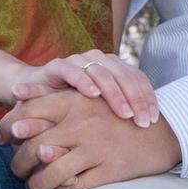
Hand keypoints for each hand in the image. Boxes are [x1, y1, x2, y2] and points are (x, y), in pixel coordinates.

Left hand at [0, 89, 181, 188]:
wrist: (160, 133)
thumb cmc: (117, 115)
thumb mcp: (87, 99)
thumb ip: (55, 99)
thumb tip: (16, 99)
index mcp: (78, 100)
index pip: (31, 110)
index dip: (9, 125)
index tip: (1, 137)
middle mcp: (84, 123)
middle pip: (34, 145)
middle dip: (18, 161)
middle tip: (14, 170)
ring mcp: (97, 148)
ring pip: (50, 172)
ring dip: (35, 183)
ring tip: (30, 186)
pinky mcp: (109, 170)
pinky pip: (73, 188)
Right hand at [11, 51, 157, 128]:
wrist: (33, 95)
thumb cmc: (73, 107)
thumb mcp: (99, 111)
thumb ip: (120, 112)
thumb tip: (152, 128)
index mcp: (114, 67)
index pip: (137, 78)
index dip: (147, 98)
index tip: (154, 120)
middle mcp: (99, 60)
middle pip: (124, 75)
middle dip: (136, 99)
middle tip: (143, 122)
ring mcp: (79, 61)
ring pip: (103, 73)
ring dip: (115, 93)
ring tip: (125, 113)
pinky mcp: (58, 66)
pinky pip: (73, 71)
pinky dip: (84, 81)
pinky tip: (93, 95)